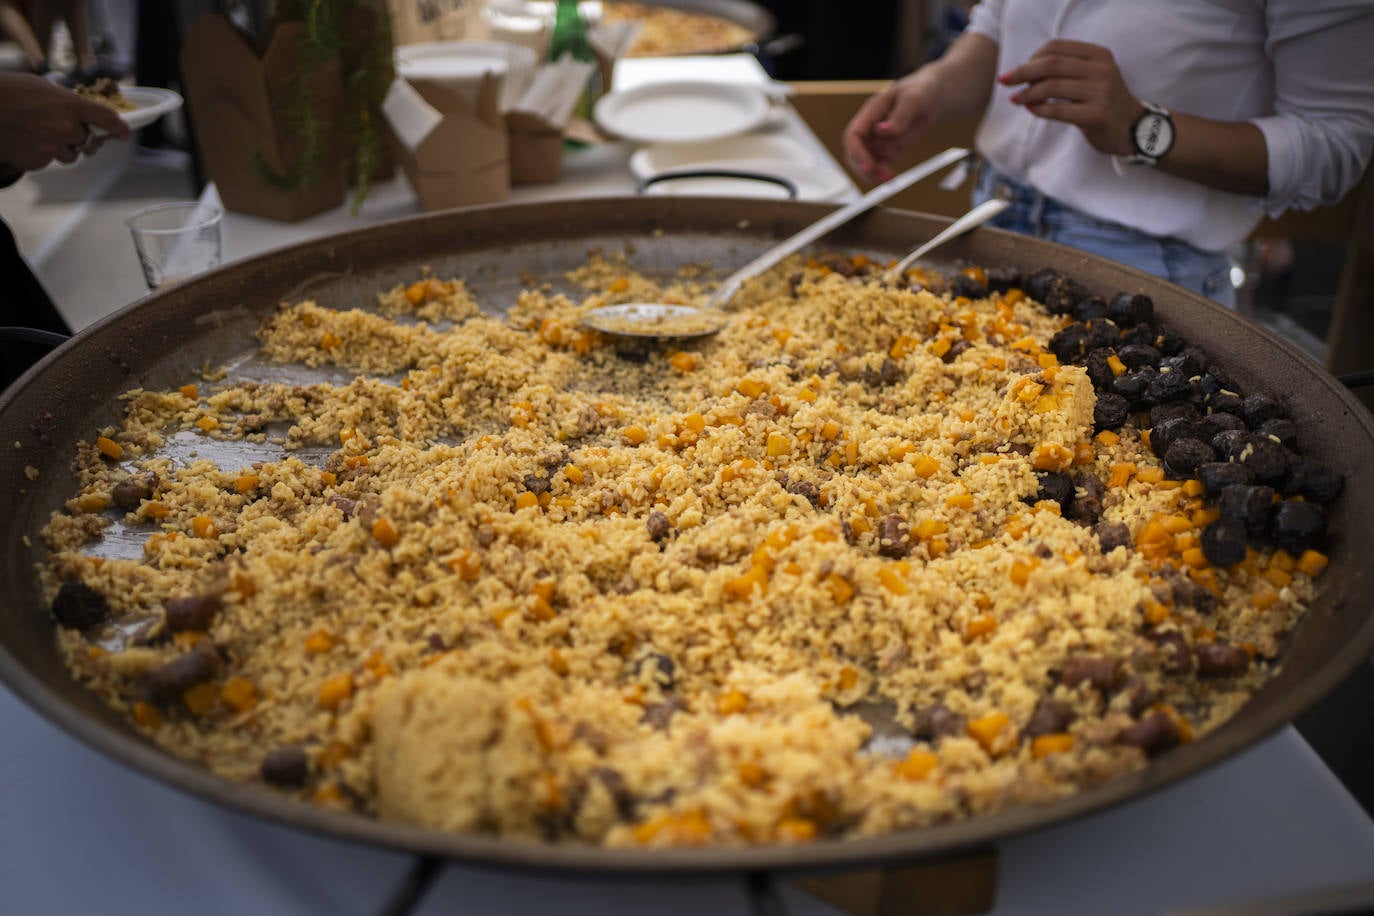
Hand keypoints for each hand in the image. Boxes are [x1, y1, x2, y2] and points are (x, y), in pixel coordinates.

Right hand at [0, 73, 130, 172]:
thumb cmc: (8, 93)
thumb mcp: (40, 87)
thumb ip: (66, 101)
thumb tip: (82, 112)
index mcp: (69, 104)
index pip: (105, 117)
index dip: (118, 127)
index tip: (124, 133)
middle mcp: (66, 126)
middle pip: (86, 139)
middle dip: (76, 136)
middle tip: (55, 127)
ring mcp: (53, 146)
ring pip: (69, 154)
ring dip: (58, 147)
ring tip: (33, 131)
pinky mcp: (39, 161)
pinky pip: (49, 161)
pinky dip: (39, 154)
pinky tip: (24, 140)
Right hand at [844, 68, 943, 182]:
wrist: (932, 95)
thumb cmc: (920, 91)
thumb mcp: (913, 99)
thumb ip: (899, 116)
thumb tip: (882, 131)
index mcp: (870, 113)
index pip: (853, 136)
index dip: (857, 153)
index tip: (869, 167)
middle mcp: (870, 127)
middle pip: (855, 153)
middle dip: (866, 168)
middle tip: (882, 178)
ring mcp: (878, 139)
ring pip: (869, 162)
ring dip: (877, 173)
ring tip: (892, 177)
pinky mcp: (889, 148)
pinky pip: (881, 165)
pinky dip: (885, 173)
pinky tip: (894, 177)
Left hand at [999, 40, 1140, 156]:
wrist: (1132, 127)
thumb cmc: (1102, 101)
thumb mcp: (1090, 76)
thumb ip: (1065, 70)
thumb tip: (1023, 72)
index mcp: (1098, 54)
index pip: (1056, 47)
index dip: (1031, 57)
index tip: (1017, 71)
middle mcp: (1101, 69)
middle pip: (1051, 64)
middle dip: (1022, 72)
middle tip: (1004, 81)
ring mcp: (1101, 92)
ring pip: (1051, 86)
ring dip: (1027, 94)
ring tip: (1016, 100)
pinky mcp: (1096, 115)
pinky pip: (1058, 110)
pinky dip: (1039, 109)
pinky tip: (1030, 109)